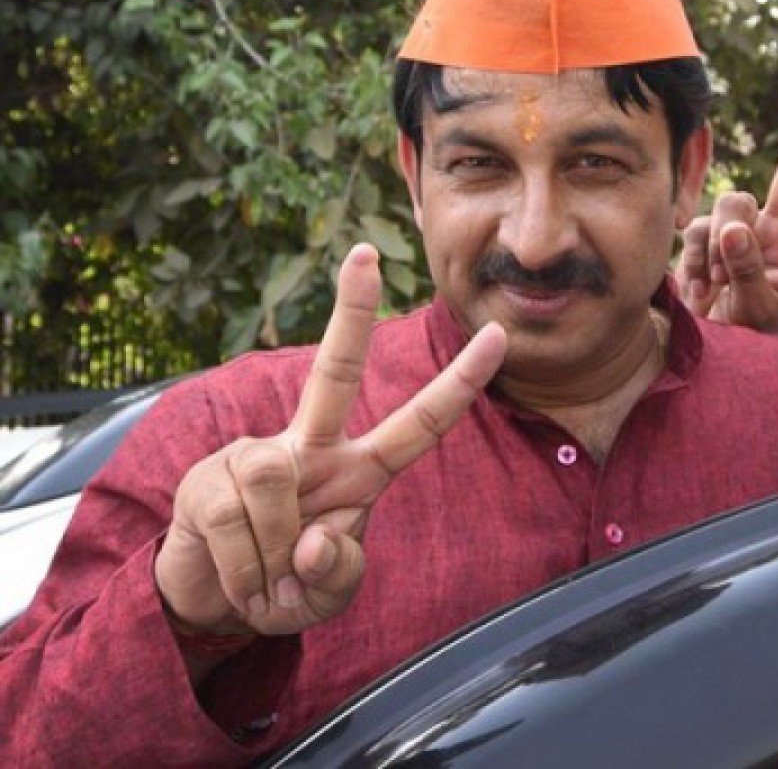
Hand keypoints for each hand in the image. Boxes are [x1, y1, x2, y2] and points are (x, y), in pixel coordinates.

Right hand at [154, 243, 506, 638]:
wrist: (212, 597)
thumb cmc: (284, 586)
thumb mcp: (326, 596)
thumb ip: (338, 573)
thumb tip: (311, 539)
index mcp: (357, 472)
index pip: (416, 425)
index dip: (457, 385)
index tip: (496, 336)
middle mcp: (310, 448)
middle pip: (332, 373)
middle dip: (351, 314)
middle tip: (365, 251)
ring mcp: (257, 456)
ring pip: (275, 481)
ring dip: (271, 557)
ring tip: (264, 579)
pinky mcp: (209, 477)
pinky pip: (234, 520)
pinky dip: (244, 571)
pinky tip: (239, 574)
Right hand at [677, 93, 777, 333]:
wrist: (708, 341)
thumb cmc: (746, 334)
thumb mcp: (758, 308)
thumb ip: (749, 267)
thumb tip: (733, 225)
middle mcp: (776, 232)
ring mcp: (741, 231)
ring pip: (732, 204)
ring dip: (719, 243)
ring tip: (715, 283)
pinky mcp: (708, 237)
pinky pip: (700, 228)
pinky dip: (696, 255)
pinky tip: (699, 284)